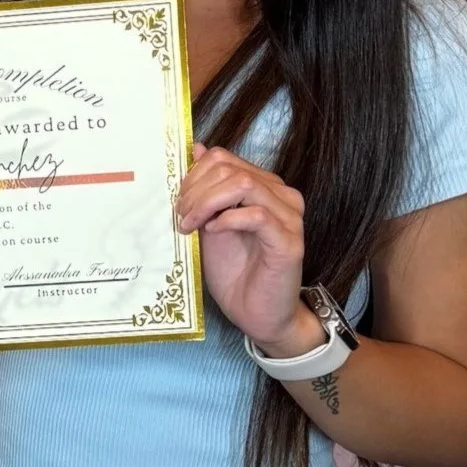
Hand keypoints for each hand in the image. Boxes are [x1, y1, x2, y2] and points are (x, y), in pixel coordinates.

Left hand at [175, 146, 317, 354]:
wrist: (258, 315)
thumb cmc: (236, 272)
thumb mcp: (210, 225)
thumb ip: (205, 192)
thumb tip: (195, 151)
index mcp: (263, 187)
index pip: (223, 159)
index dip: (193, 177)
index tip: (177, 204)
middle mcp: (281, 196)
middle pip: (230, 168)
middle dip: (195, 190)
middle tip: (180, 217)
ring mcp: (289, 217)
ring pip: (243, 184)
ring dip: (207, 203)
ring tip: (190, 225)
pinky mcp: (289, 241)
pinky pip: (256, 215)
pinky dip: (227, 220)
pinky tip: (212, 231)